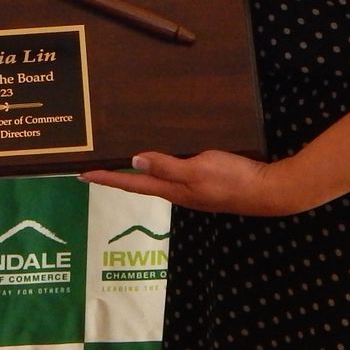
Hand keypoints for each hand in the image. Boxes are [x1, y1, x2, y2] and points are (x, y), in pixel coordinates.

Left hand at [81, 150, 307, 215]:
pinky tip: (163, 158)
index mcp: (172, 189)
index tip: (80, 174)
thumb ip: (167, 166)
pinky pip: (174, 173)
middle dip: (116, 176)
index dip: (105, 178)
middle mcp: (178, 191)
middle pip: (140, 184)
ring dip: (136, 171)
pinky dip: (160, 165)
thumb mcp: (197, 170)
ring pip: (156, 179)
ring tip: (120, 161)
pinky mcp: (206, 182)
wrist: (268, 190)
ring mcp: (192, 189)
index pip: (131, 183)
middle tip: (94, 167)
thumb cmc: (233, 180)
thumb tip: (133, 161)